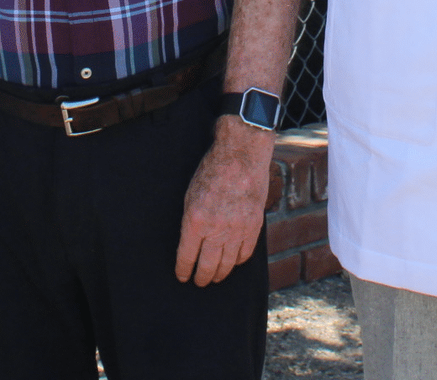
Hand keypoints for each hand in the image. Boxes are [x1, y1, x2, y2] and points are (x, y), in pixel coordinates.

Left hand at [174, 116, 274, 286]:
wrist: (241, 155)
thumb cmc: (212, 171)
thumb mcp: (190, 195)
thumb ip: (191, 221)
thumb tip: (190, 245)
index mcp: (195, 220)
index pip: (186, 256)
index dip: (183, 270)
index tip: (182, 276)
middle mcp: (216, 228)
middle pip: (208, 266)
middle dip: (201, 278)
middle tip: (199, 282)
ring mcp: (237, 229)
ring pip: (227, 264)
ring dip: (219, 274)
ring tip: (214, 277)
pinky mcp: (254, 226)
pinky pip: (245, 253)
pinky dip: (237, 261)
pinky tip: (232, 262)